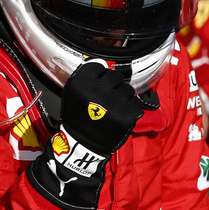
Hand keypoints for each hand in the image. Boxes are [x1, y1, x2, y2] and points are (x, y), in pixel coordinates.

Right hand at [26, 61, 143, 209]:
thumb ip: (86, 79)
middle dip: (113, 86)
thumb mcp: (72, 95)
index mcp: (81, 83)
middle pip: (115, 76)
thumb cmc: (78, 120)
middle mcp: (99, 91)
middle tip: (107, 98)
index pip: (98, 66)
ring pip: (128, 89)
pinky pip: (136, 103)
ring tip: (114, 108)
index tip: (98, 85)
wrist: (83, 145)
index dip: (99, 76)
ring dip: (123, 97)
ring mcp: (114, 103)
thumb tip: (102, 64)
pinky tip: (121, 114)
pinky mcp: (127, 115)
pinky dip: (131, 108)